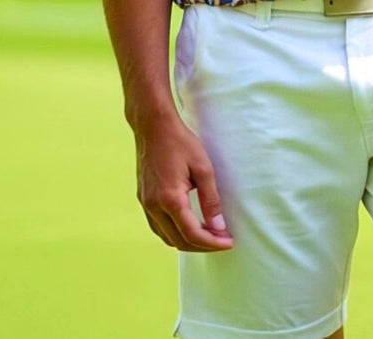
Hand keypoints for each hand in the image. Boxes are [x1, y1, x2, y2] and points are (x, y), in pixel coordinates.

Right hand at [133, 112, 233, 251]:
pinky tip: (187, 227)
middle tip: (222, 240)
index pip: (192, 234)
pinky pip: (157, 227)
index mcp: (170, 199)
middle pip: (178, 241)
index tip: (229, 242)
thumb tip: (218, 226)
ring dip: (187, 242)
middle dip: (202, 246)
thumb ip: (211, 199)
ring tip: (208, 236)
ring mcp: (146, 204)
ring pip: (166, 238)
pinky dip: (173, 233)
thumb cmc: (180, 142)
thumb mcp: (203, 168)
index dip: (212, 243)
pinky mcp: (143, 199)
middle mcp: (154, 206)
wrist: (153, 126)